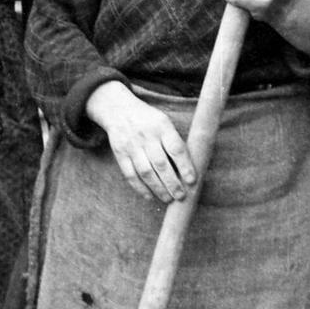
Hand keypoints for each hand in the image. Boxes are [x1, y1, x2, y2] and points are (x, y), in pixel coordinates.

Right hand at [85, 81, 194, 202]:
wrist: (118, 109)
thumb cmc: (149, 120)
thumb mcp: (164, 123)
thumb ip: (174, 142)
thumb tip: (188, 170)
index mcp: (162, 126)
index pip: (176, 149)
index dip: (185, 166)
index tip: (192, 181)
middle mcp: (146, 136)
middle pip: (161, 164)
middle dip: (172, 182)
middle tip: (181, 196)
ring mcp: (131, 145)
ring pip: (145, 171)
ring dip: (157, 188)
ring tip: (167, 199)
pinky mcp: (120, 153)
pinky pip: (130, 174)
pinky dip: (139, 187)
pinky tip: (149, 196)